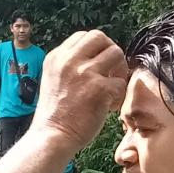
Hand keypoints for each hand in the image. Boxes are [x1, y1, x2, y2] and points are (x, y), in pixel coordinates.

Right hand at [30, 30, 127, 151]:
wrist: (52, 136)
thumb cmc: (54, 115)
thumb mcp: (53, 79)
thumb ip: (69, 66)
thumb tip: (95, 59)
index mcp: (57, 57)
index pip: (83, 36)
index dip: (96, 48)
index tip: (99, 65)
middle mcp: (69, 60)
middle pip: (100, 37)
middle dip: (110, 52)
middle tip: (111, 71)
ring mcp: (85, 72)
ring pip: (116, 53)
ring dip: (119, 70)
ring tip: (113, 88)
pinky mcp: (99, 89)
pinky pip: (121, 82)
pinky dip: (119, 95)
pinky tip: (110, 106)